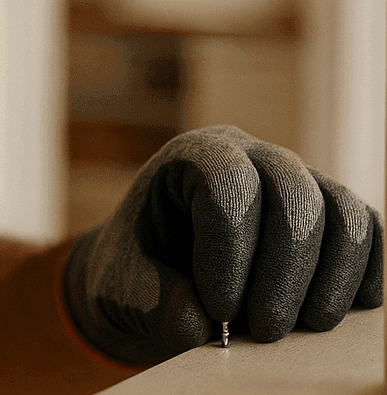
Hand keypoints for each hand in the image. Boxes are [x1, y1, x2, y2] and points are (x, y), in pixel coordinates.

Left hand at [62, 125, 382, 365]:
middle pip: (293, 193)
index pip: (226, 183)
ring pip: (339, 210)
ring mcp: (293, 177)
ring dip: (329, 275)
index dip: (230, 249)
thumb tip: (201, 324)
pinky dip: (360, 270)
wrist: (150, 272)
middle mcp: (248, 154)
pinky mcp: (325, 211)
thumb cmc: (133, 269)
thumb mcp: (122, 285)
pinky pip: (363, 227)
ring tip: (303, 328)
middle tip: (266, 330)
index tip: (221, 309)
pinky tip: (335, 312)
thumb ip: (157, 301)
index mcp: (189, 157)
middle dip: (285, 270)